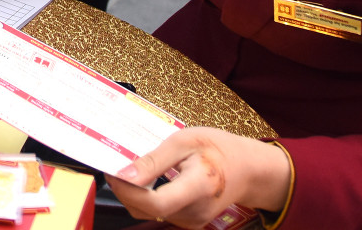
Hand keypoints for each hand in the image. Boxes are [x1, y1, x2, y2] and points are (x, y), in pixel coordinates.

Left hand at [107, 129, 292, 225]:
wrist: (246, 169)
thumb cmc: (218, 149)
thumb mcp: (186, 140)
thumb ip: (154, 159)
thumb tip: (125, 174)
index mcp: (199, 186)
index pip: (157, 203)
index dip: (129, 191)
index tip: (114, 172)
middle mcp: (196, 210)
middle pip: (148, 211)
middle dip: (124, 191)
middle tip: (115, 166)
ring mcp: (194, 220)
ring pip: (150, 214)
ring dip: (133, 195)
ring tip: (129, 170)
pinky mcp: (190, 222)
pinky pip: (159, 214)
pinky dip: (146, 199)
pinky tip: (145, 181)